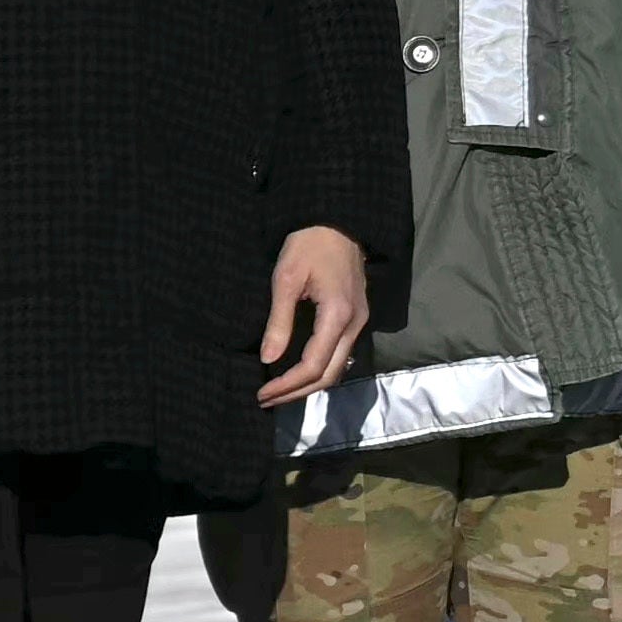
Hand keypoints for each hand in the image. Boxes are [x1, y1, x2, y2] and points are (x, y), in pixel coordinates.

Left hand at [254, 224, 372, 401]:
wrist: (336, 222)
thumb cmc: (308, 245)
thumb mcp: (286, 279)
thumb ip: (279, 321)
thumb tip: (268, 359)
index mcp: (338, 315)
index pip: (314, 365)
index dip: (287, 384)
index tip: (262, 392)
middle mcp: (355, 324)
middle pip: (331, 375)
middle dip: (297, 392)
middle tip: (266, 400)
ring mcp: (360, 322)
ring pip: (338, 367)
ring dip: (309, 384)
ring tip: (278, 390)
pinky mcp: (356, 318)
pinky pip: (340, 354)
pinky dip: (318, 370)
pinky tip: (296, 371)